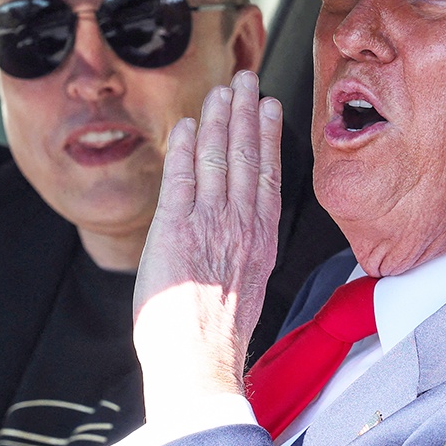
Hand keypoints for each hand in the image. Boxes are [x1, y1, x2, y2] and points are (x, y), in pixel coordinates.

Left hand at [132, 70, 281, 421]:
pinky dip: (184, 149)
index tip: (270, 107)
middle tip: (247, 80)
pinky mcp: (175, 230)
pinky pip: (181, 178)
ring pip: (217, 158)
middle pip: (245, 155)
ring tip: (222, 91)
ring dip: (218, 119)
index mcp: (260, 240)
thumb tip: (238, 227)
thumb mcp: (248, 285)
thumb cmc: (217, 336)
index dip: (268, 135)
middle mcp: (240, 226)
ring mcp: (209, 225)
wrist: (198, 365)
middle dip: (246, 112)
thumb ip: (244, 247)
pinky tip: (187, 126)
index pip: (267, 173)